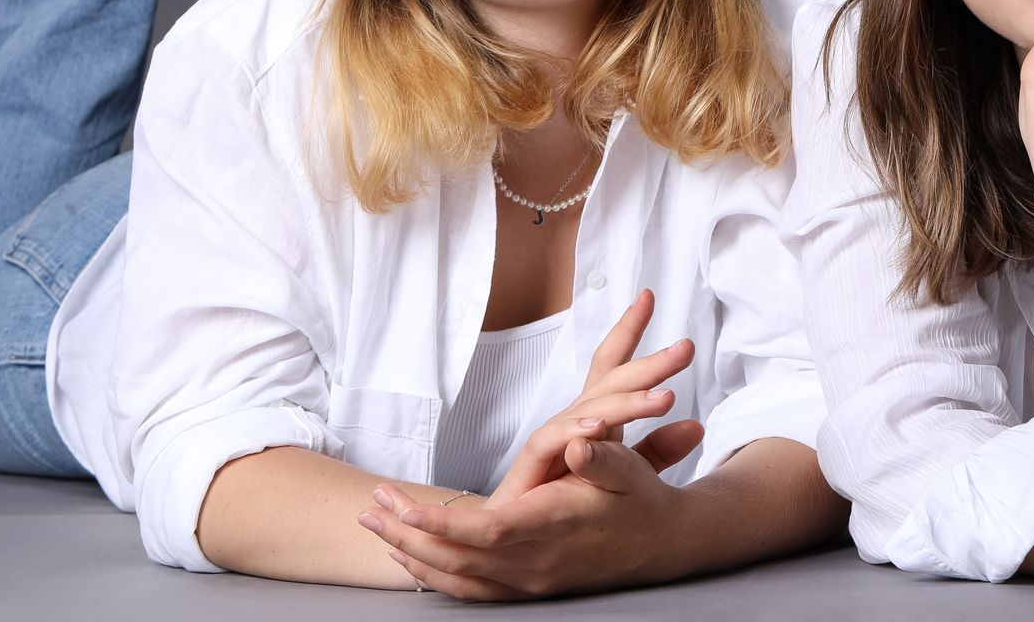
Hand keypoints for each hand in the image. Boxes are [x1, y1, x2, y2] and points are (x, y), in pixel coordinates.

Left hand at [370, 436, 689, 598]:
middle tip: (369, 509)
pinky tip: (413, 557)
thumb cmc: (640, 498)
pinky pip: (471, 590)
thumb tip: (580, 443)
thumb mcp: (630, 470)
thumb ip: (603, 457)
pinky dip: (436, 576)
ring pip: (458, 578)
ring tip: (377, 527)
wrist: (664, 543)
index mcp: (554, 529)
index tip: (403, 508)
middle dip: (407, 535)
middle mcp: (537, 563)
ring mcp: (531, 581)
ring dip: (412, 555)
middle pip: (457, 558)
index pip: (485, 532)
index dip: (441, 525)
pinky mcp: (529, 588)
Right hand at [487, 287, 700, 505]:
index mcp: (594, 415)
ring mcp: (551, 438)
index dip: (628, 330)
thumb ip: (657, 451)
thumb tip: (699, 426)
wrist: (514, 533)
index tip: (648, 296)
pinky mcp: (530, 466)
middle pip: (610, 380)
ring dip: (627, 402)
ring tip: (664, 398)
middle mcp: (572, 419)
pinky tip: (599, 427)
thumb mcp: (624, 472)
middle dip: (648, 362)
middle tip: (685, 348)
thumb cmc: (565, 497)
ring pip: (589, 409)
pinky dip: (576, 432)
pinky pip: (552, 441)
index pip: (612, 365)